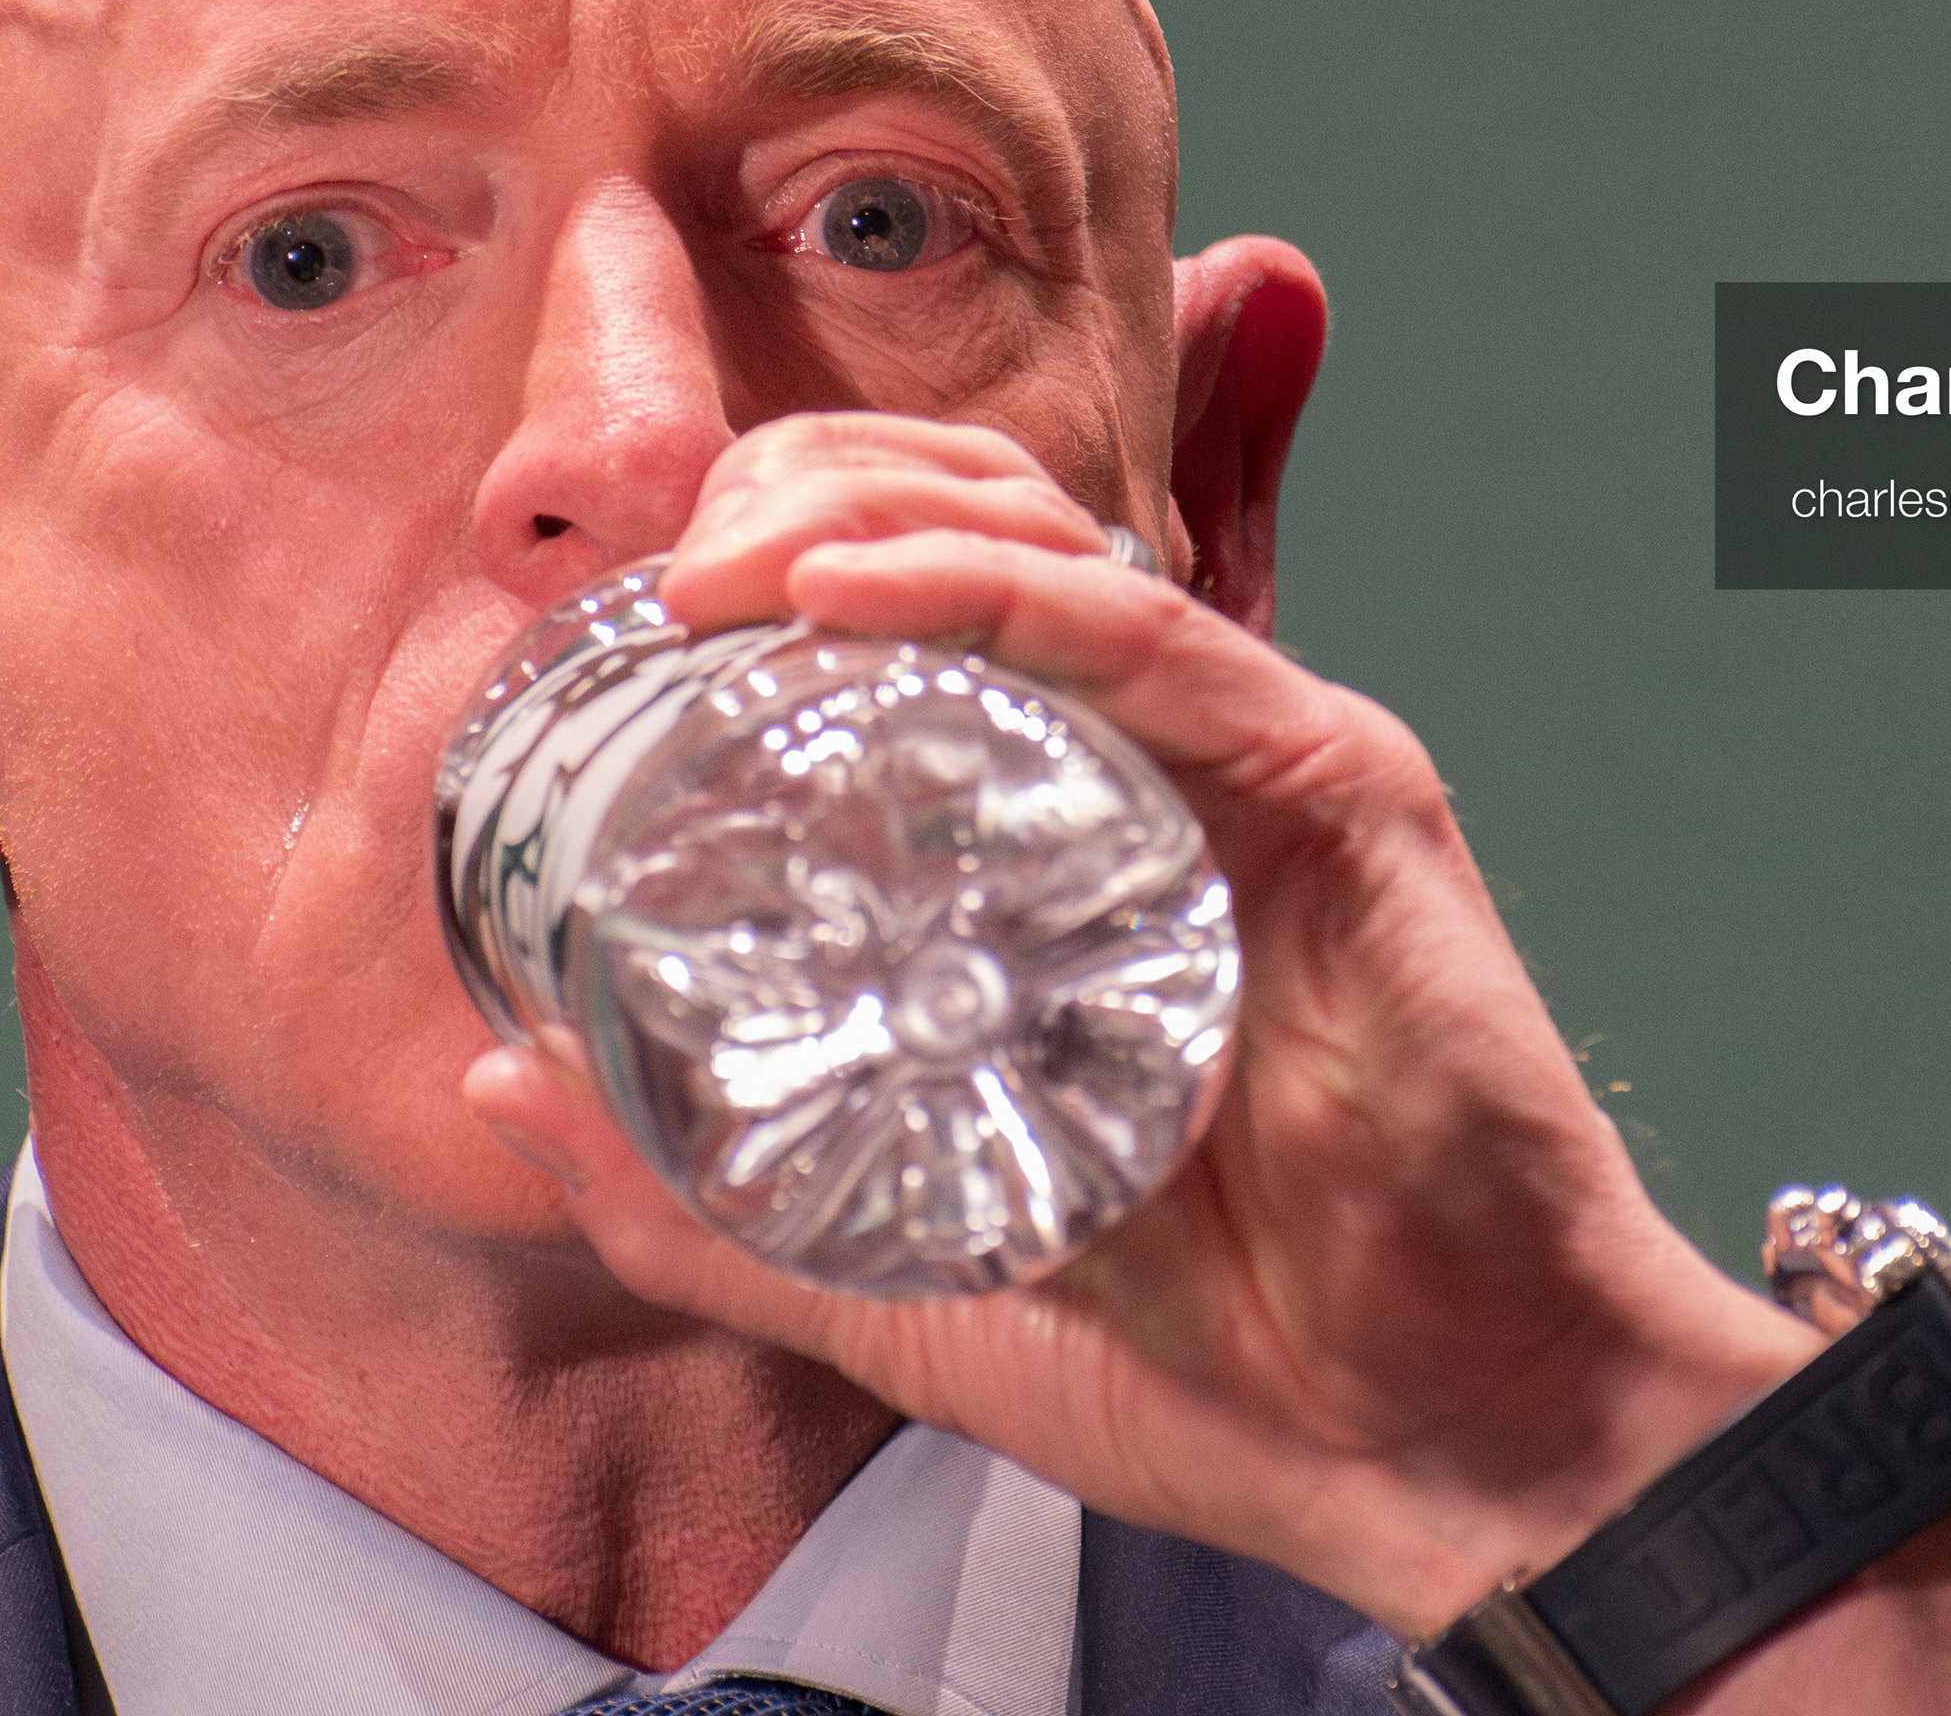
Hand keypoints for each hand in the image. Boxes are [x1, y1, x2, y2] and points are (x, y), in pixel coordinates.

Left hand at [462, 411, 1859, 1654]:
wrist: (1443, 1457)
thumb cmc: (1227, 1370)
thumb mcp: (893, 1279)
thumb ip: (704, 1195)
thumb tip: (506, 1081)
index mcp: (1066, 846)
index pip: (912, 618)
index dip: (765, 568)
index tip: (618, 624)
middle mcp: (1163, 769)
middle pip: (971, 531)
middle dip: (800, 494)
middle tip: (659, 572)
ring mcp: (1254, 764)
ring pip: (1051, 539)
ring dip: (863, 513)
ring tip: (716, 565)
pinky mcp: (1338, 788)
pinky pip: (1153, 636)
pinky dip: (992, 588)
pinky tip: (850, 590)